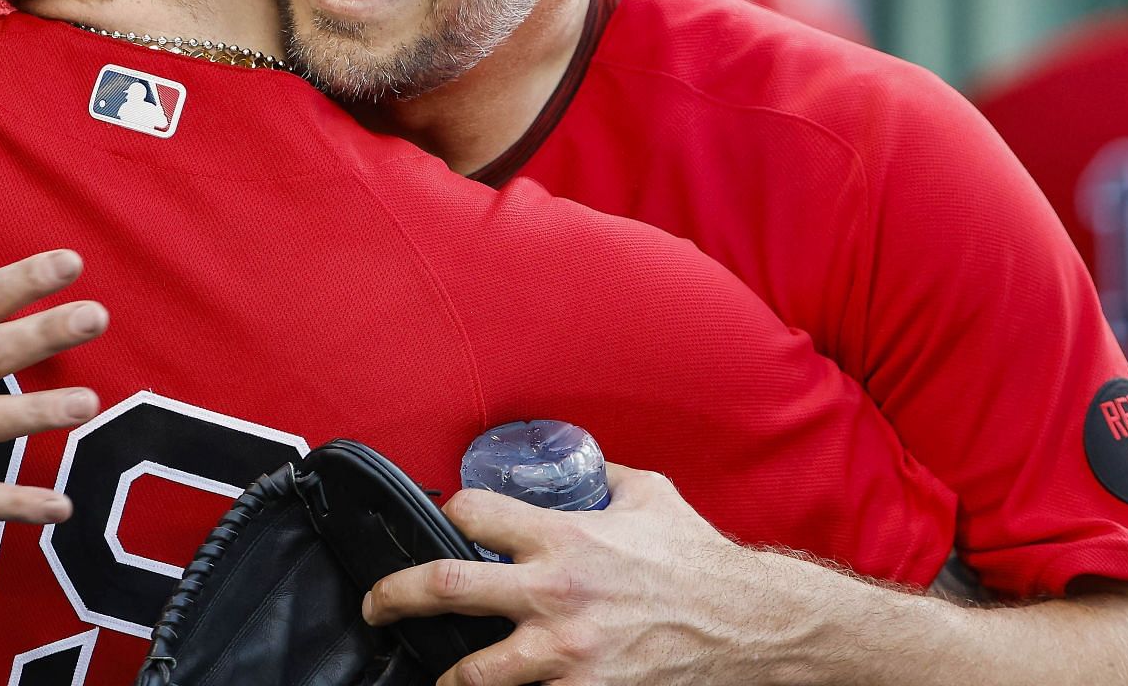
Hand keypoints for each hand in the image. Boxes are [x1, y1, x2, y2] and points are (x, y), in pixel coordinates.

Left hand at [365, 464, 797, 685]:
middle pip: (444, 588)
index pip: (472, 513)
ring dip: (447, 673)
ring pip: (473, 671)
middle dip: (393, 596)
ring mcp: (568, 653)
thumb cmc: (700, 560)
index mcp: (564, 537)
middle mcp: (555, 594)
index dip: (449, 511)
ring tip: (435, 670)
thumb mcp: (648, 495)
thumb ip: (602, 477)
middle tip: (375, 605)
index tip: (444, 519)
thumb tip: (576, 462)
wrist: (751, 625)